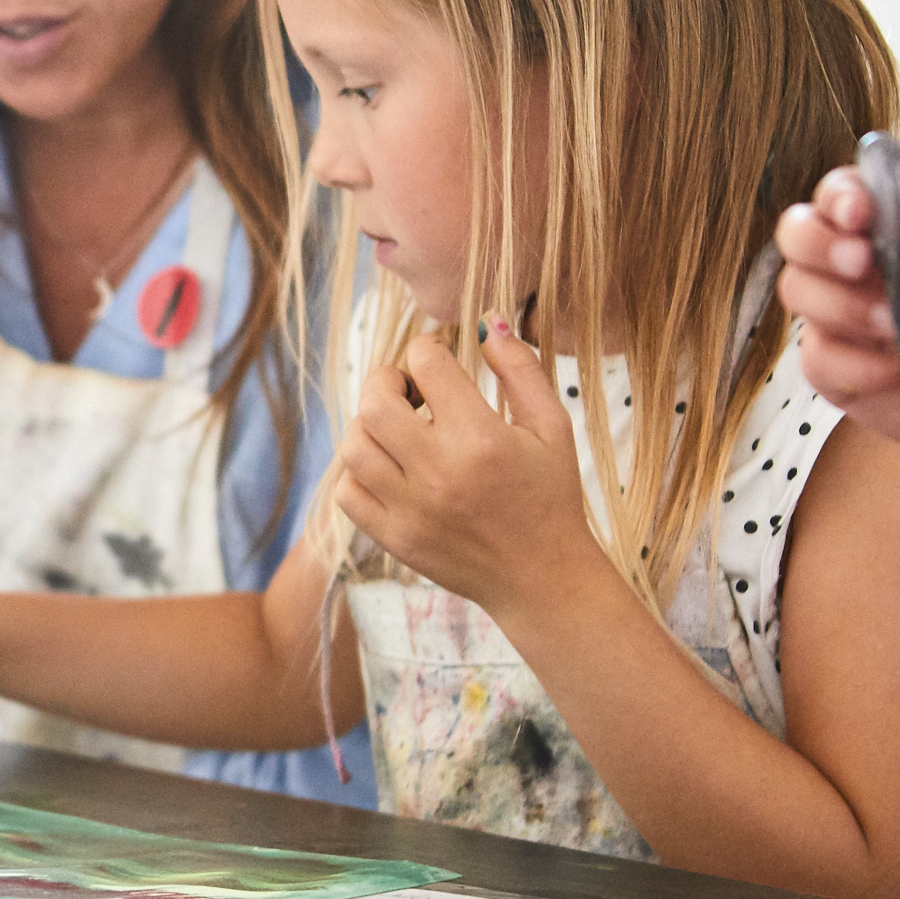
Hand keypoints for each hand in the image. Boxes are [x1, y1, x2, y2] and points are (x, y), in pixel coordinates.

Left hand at [333, 327, 601, 618]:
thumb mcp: (553, 426)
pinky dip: (357, 472)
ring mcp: (412, 510)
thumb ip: (520, 369)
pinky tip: (389, 468)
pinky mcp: (394, 539)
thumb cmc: (551, 494)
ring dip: (369, 425)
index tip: (437, 360)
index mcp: (482, 439)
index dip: (427, 349)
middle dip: (386, 381)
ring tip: (398, 428)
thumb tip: (486, 321)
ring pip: (354, 445)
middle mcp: (440, 473)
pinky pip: (347, 492)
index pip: (426, 364)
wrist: (543, 577)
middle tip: (408, 389)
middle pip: (375, 403)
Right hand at [775, 174, 899, 500]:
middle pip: (797, 231)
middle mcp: (858, 267)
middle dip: (819, 244)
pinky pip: (813, 356)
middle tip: (863, 265)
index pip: (845, 193)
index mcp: (896, 231)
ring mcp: (838, 317)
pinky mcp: (831, 369)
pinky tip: (894, 371)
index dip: (840, 196)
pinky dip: (853, 365)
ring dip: (842, 306)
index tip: (860, 214)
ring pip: (796, 290)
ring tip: (896, 326)